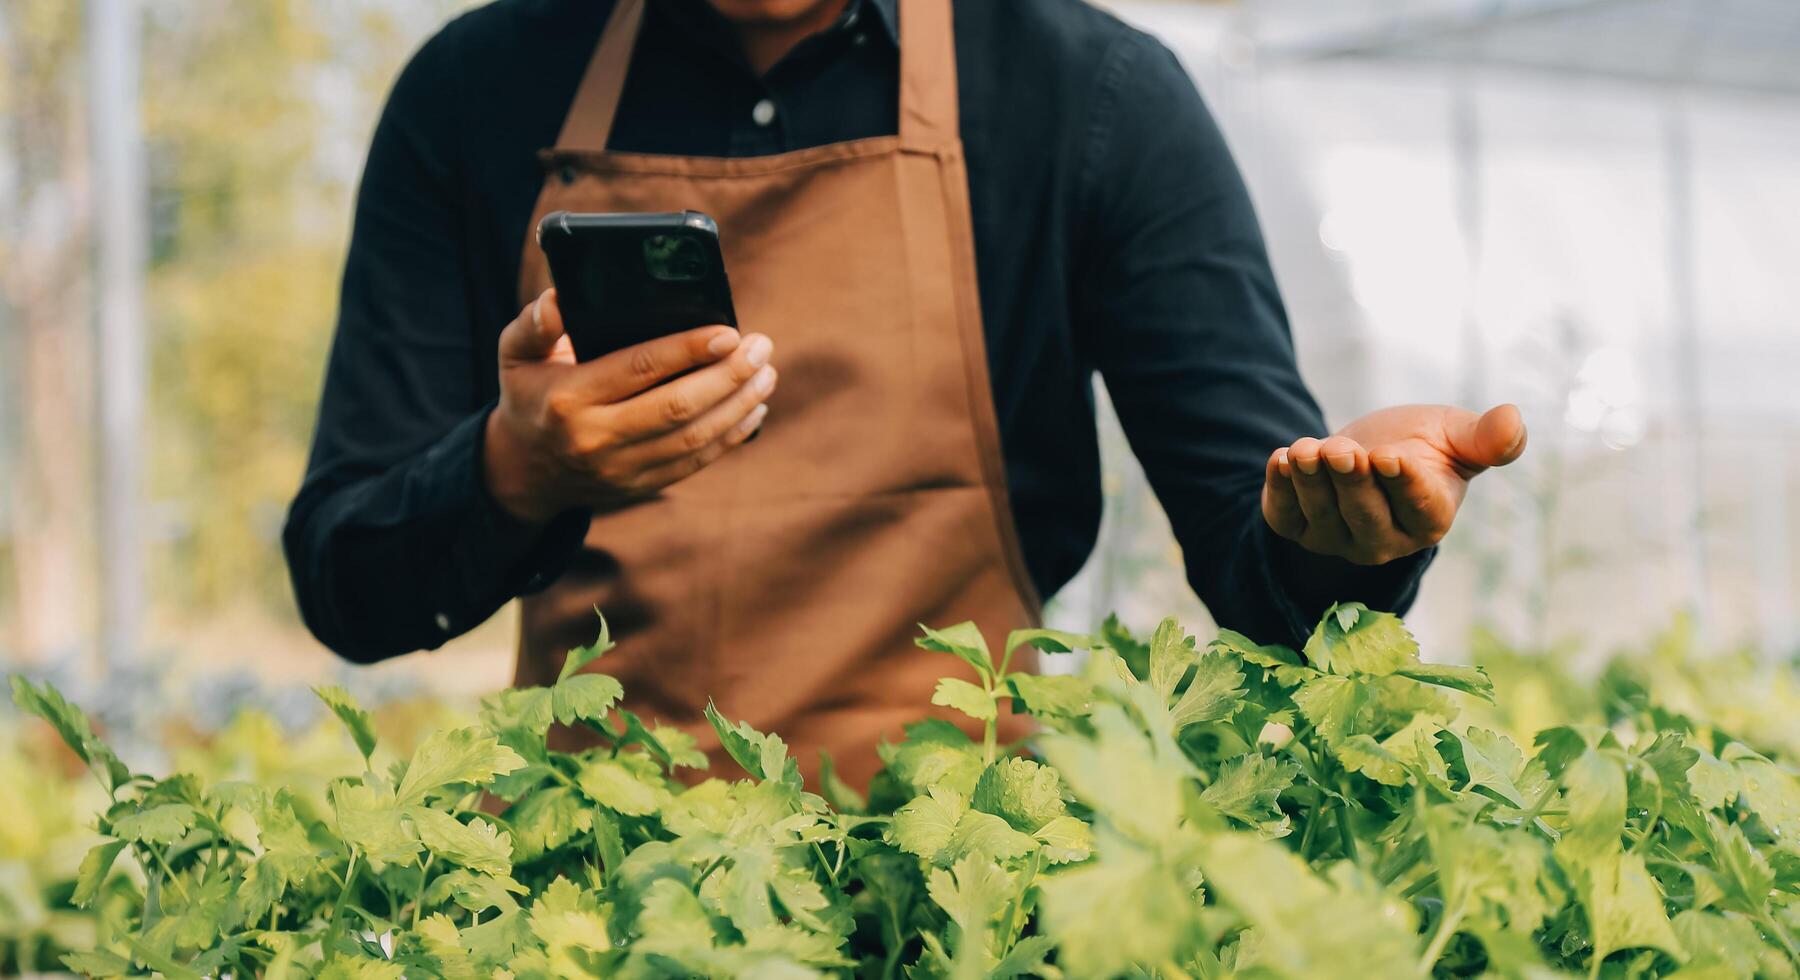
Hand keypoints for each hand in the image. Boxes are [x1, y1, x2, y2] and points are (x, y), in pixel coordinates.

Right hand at [482, 289, 776, 522]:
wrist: (526, 470)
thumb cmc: (531, 394)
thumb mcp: (516, 354)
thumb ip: (534, 323)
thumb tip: (557, 300)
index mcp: (568, 398)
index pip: (638, 369)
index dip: (688, 350)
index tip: (729, 332)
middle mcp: (595, 438)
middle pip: (677, 407)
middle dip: (728, 376)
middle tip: (761, 348)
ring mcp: (621, 469)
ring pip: (693, 439)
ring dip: (738, 406)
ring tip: (766, 374)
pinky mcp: (641, 486)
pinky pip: (695, 463)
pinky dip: (731, 436)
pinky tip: (755, 409)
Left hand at [1261, 404, 1525, 564]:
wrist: (1368, 449)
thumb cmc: (1422, 444)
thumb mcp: (1455, 435)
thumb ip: (1485, 438)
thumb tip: (1515, 421)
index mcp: (1429, 519)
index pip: (1417, 508)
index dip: (1403, 484)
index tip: (1389, 456)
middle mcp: (1384, 540)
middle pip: (1365, 518)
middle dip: (1351, 483)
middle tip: (1340, 450)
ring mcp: (1338, 539)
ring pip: (1322, 516)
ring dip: (1311, 482)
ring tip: (1305, 449)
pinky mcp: (1299, 528)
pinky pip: (1285, 517)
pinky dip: (1278, 491)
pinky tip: (1280, 459)